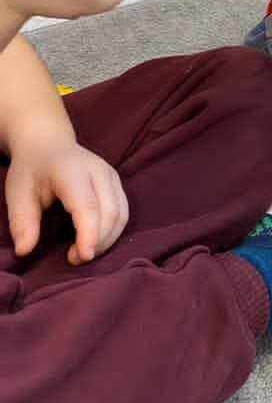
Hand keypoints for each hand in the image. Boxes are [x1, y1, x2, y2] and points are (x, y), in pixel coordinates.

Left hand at [5, 137, 128, 263]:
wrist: (48, 143)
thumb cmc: (32, 170)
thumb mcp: (18, 193)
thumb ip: (22, 222)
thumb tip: (25, 250)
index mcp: (71, 170)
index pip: (87, 205)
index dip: (89, 233)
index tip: (82, 257)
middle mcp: (98, 170)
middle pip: (110, 212)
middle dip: (97, 242)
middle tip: (73, 259)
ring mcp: (111, 175)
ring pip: (121, 215)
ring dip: (107, 240)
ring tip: (83, 252)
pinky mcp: (117, 183)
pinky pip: (123, 212)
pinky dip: (113, 232)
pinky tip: (94, 240)